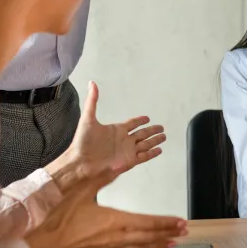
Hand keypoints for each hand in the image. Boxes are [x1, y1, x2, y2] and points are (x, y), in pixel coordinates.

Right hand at [25, 170, 187, 247]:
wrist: (46, 247)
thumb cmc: (62, 221)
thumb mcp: (81, 193)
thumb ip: (101, 178)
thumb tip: (118, 163)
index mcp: (117, 220)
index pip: (149, 221)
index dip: (166, 222)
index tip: (181, 221)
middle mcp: (119, 238)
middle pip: (150, 236)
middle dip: (168, 233)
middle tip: (184, 232)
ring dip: (159, 245)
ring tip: (174, 243)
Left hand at [46, 82, 165, 193]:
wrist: (82, 164)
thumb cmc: (82, 143)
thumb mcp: (88, 119)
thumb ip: (92, 101)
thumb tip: (92, 83)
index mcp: (116, 130)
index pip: (132, 124)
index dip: (140, 121)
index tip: (147, 118)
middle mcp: (124, 140)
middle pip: (142, 133)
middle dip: (152, 130)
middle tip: (161, 127)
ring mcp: (127, 151)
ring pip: (146, 144)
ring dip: (155, 140)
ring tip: (164, 137)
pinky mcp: (130, 161)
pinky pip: (145, 156)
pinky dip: (152, 153)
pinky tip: (160, 150)